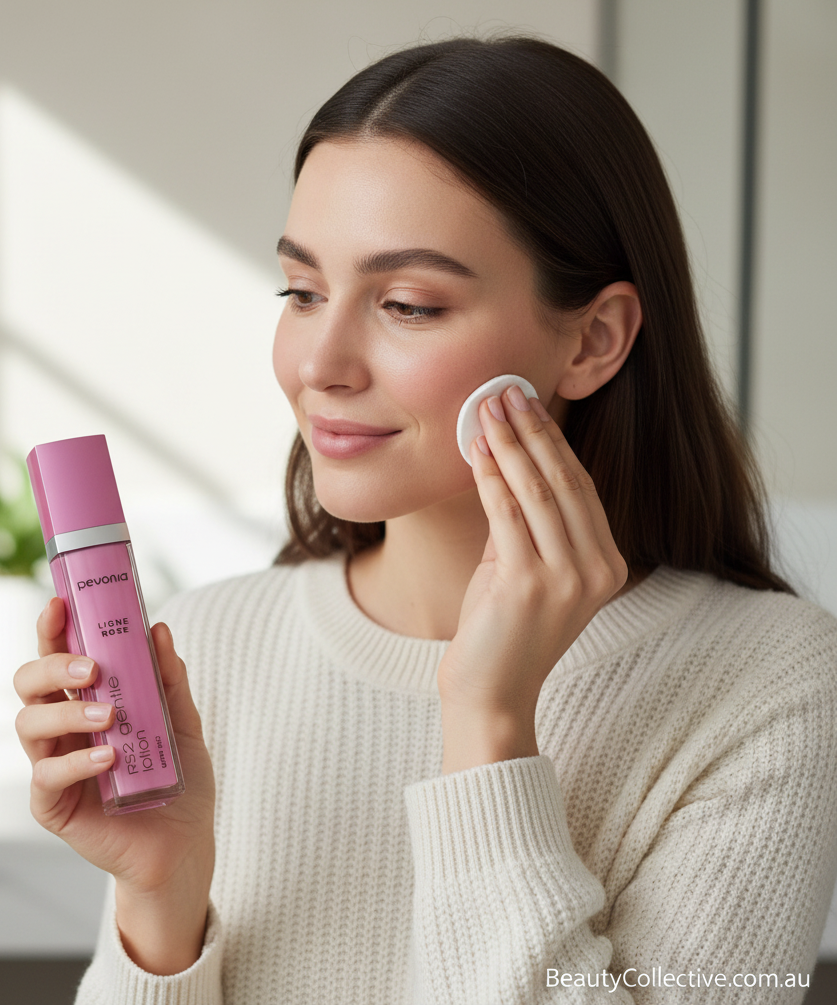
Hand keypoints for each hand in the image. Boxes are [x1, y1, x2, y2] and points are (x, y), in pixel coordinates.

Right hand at [14, 598, 215, 973]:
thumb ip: (169, 679)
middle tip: (90, 667)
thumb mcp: (182, 721)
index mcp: (85, 702)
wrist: (185, 845)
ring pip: (28, 723)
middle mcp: (62, 729)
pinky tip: (108, 757)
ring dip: (66, 711)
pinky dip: (76, 762)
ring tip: (108, 716)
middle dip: (50, 665)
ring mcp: (53, 766)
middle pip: (28, 683)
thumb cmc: (178, 780)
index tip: (60, 603)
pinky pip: (47, 775)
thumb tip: (158, 628)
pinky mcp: (54, 805)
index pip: (57, 657)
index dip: (51, 629)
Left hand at [437, 384, 628, 770]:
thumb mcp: (524, 569)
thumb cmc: (502, 631)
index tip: (529, 406)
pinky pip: (507, 514)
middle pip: (565, 482)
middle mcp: (597, 570)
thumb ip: (527, 525)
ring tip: (489, 406)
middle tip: (507, 391)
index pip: (581, 488)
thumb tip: (507, 463)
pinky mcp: (529, 584)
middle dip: (533, 431)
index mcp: (607, 565)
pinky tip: (478, 448)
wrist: (492, 694)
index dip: (554, 443)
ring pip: (538, 492)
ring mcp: (568, 578)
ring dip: (511, 443)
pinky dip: (491, 476)